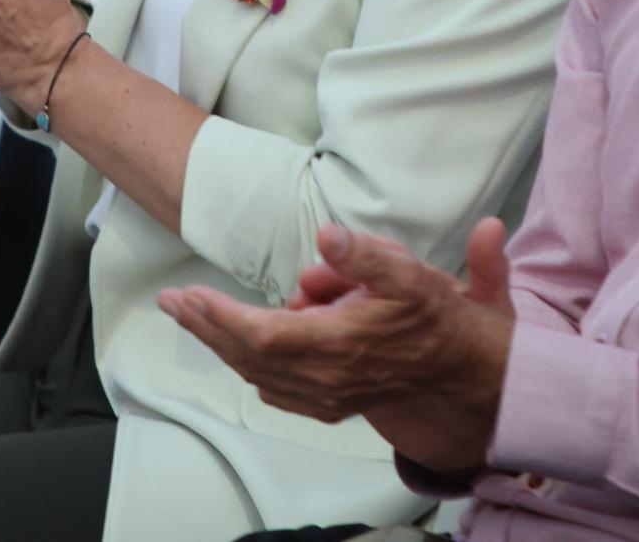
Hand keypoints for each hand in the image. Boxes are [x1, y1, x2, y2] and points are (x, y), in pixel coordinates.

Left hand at [160, 220, 512, 470]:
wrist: (465, 367)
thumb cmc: (437, 316)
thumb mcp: (409, 272)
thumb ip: (364, 254)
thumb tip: (326, 236)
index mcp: (337, 345)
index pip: (261, 335)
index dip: (221, 317)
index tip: (190, 296)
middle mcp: (325, 379)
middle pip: (248, 357)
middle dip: (206, 327)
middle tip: (172, 303)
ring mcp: (327, 396)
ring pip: (258, 374)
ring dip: (223, 345)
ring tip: (194, 316)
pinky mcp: (333, 403)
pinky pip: (277, 391)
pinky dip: (251, 367)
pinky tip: (240, 350)